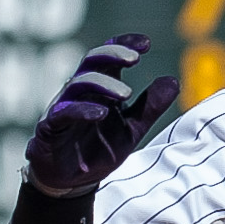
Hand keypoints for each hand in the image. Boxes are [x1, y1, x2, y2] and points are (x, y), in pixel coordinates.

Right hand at [23, 34, 179, 196]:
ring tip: (126, 93)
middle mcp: (80, 93)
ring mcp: (64, 108)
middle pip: (91, 62)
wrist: (72, 180)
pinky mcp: (51, 127)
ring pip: (78, 84)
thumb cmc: (99, 149)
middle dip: (111, 55)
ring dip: (101, 84)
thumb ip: (150, 107)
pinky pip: (63, 113)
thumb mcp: (132, 128)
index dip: (123, 45)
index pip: (108, 58)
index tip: (146, 43)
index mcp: (99, 89)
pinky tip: (101, 113)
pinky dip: (82, 110)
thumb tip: (173, 81)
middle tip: (134, 58)